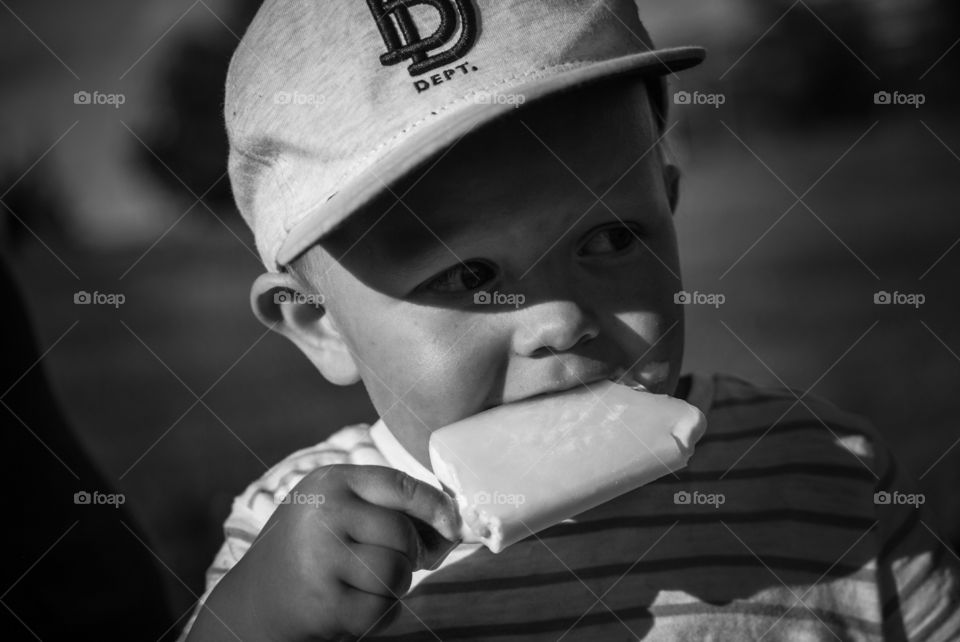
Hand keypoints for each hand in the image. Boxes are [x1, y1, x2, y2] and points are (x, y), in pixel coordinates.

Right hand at [186, 464, 461, 640]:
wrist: (251, 605)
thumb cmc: (309, 553)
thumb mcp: (336, 513)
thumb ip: (386, 510)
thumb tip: (453, 528)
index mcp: (329, 481)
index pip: (399, 485)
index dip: (436, 506)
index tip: (453, 525)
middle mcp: (323, 513)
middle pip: (403, 535)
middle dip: (412, 556)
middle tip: (399, 565)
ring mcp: (321, 558)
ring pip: (397, 573)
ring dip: (393, 587)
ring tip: (363, 585)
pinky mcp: (326, 603)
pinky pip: (383, 609)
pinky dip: (379, 614)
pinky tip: (351, 607)